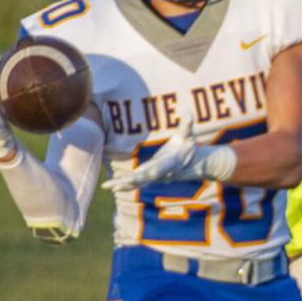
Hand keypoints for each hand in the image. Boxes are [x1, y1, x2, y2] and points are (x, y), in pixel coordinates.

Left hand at [103, 118, 235, 190]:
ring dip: (122, 185)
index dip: (146, 173)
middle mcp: (160, 173)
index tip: (135, 175)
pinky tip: (114, 187)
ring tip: (107, 186)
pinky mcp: (152, 176)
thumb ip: (187, 126)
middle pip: (142, 179)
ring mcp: (155, 176)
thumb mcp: (189, 136)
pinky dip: (126, 185)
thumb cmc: (189, 147)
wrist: (195, 164)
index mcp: (168, 164)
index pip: (156, 170)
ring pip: (137, 183)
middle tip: (111, 185)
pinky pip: (137, 183)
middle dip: (127, 182)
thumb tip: (188, 113)